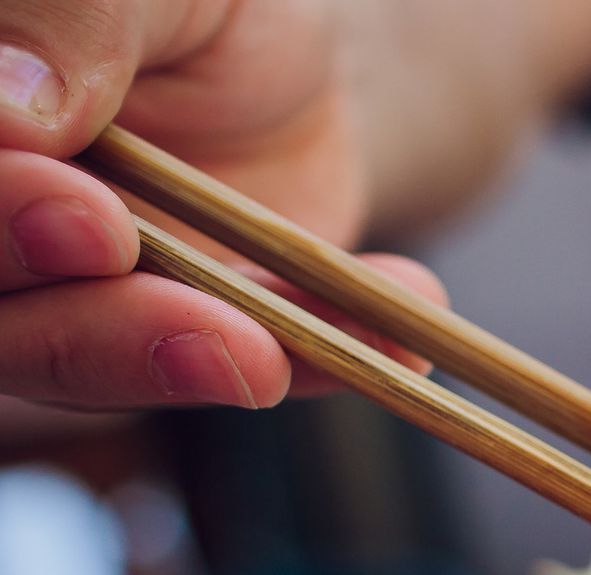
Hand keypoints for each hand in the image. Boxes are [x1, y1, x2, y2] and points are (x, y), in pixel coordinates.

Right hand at [0, 0, 442, 411]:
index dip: (0, 218)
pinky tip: (393, 339)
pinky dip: (316, 357)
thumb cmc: (203, 0)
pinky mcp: (171, 336)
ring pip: (85, 360)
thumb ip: (77, 18)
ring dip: (186, 365)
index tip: (87, 216)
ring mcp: (66, 291)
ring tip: (279, 355)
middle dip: (86, 326)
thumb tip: (9, 115)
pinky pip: (231, 364)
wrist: (292, 43)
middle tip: (200, 320)